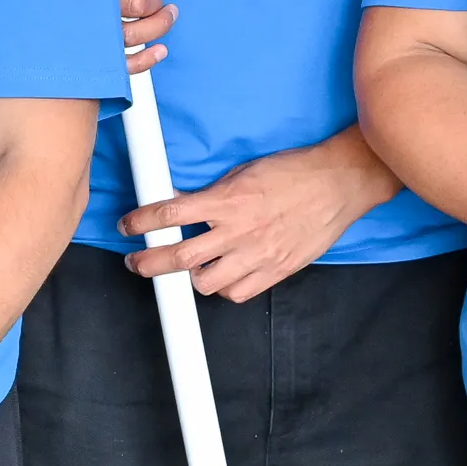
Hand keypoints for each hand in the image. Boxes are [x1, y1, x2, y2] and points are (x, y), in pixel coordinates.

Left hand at [125, 129, 398, 301]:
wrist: (339, 183)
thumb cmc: (293, 172)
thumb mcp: (244, 172)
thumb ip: (213, 193)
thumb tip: (180, 203)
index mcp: (228, 200)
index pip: (170, 215)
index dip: (141, 222)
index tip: (127, 226)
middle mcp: (240, 231)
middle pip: (180, 258)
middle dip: (149, 263)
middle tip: (136, 262)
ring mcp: (259, 254)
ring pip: (207, 283)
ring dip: (189, 278)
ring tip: (184, 270)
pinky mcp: (278, 270)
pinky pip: (239, 293)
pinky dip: (224, 289)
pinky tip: (221, 277)